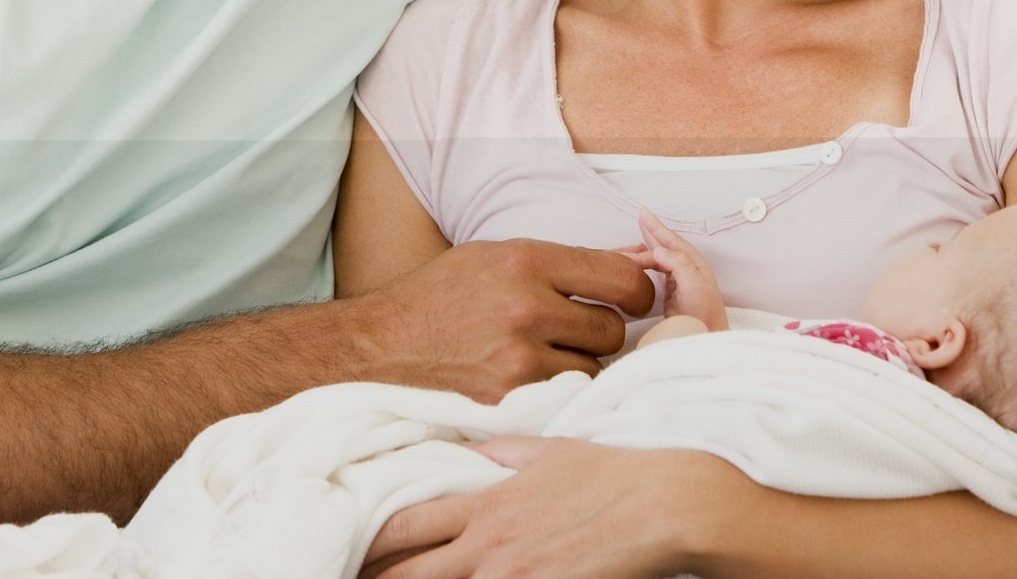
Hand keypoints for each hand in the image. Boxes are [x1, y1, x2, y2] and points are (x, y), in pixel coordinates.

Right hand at [355, 239, 655, 401]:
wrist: (384, 344)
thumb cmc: (443, 294)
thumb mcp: (496, 256)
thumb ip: (561, 262)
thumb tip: (634, 264)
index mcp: (526, 261)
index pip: (621, 277)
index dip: (638, 290)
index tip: (633, 298)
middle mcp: (526, 307)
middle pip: (613, 328)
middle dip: (602, 328)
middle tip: (575, 327)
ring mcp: (518, 358)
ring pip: (593, 366)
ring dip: (579, 361)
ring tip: (543, 350)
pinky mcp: (510, 398)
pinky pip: (564, 394)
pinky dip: (557, 387)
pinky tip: (530, 374)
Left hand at [361, 437, 718, 578]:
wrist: (666, 503)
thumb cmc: (612, 473)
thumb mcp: (548, 451)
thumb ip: (499, 454)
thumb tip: (465, 453)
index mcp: (485, 504)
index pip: (405, 525)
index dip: (370, 543)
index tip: (350, 549)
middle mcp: (489, 547)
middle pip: (409, 576)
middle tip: (352, 577)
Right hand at [617, 210, 727, 331]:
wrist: (706, 335)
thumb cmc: (704, 312)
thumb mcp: (694, 285)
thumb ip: (678, 264)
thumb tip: (658, 250)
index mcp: (694, 263)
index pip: (672, 241)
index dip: (657, 227)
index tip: (643, 214)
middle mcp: (686, 268)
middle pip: (663, 247)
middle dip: (648, 235)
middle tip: (637, 220)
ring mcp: (678, 280)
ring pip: (656, 260)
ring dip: (641, 253)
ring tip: (624, 250)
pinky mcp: (671, 292)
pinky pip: (654, 272)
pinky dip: (643, 266)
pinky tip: (636, 264)